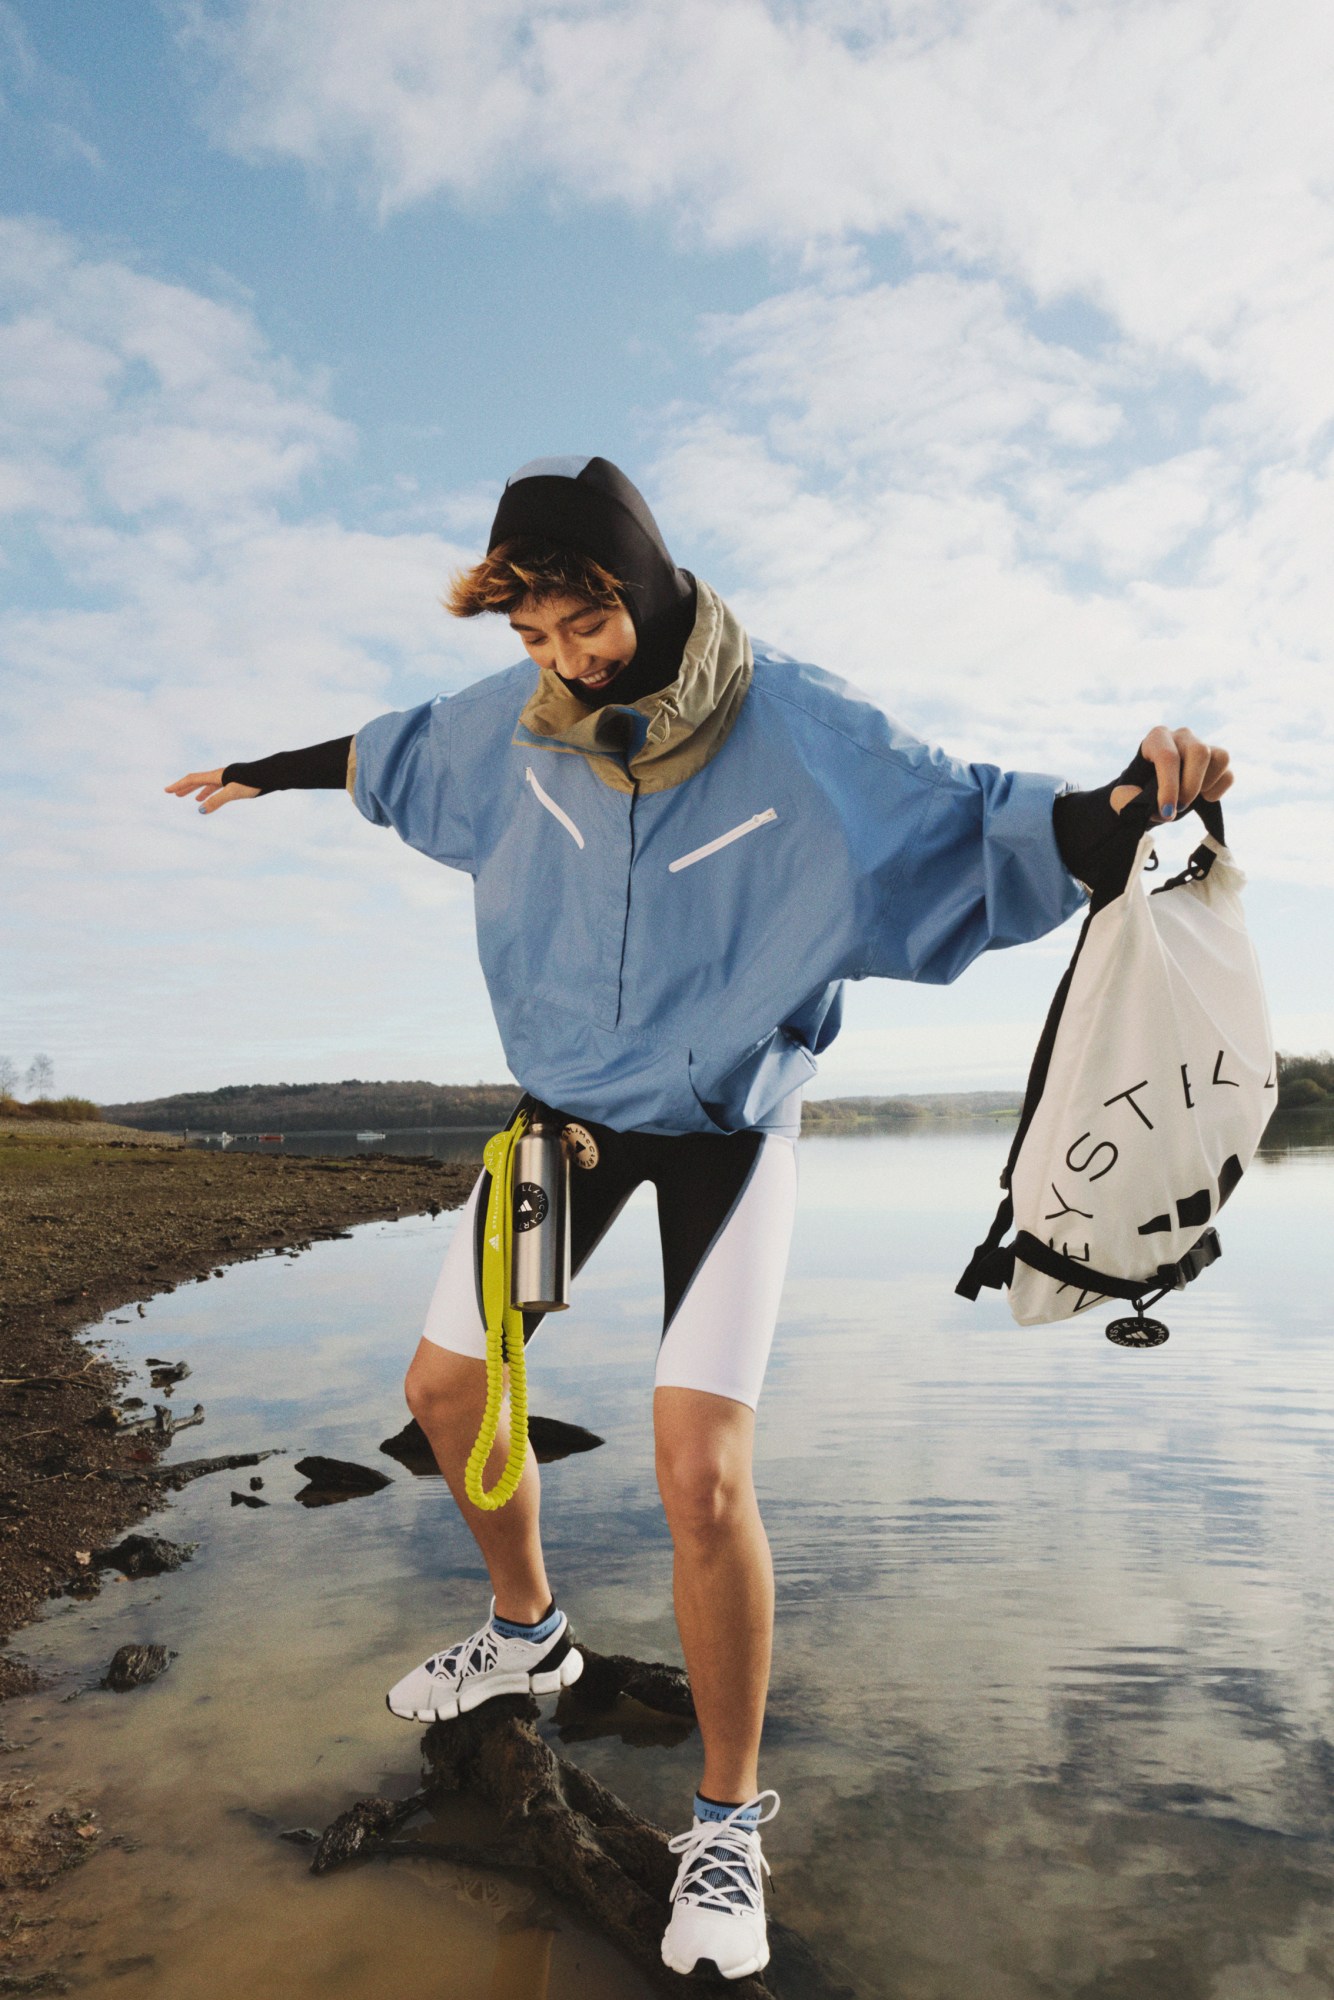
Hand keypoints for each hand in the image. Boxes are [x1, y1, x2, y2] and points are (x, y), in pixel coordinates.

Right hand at [164, 769, 261, 814]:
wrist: (271, 774)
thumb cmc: (253, 782)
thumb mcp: (233, 793)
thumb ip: (216, 801)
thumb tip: (200, 810)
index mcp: (217, 775)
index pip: (193, 779)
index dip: (179, 785)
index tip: (167, 790)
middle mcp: (220, 774)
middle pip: (198, 780)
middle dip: (185, 787)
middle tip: (172, 793)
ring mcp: (228, 777)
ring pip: (208, 783)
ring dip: (198, 790)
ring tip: (191, 798)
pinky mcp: (236, 781)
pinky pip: (218, 786)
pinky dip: (211, 792)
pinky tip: (211, 798)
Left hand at [1110, 727, 1232, 820]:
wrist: (1149, 792)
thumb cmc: (1135, 791)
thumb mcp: (1121, 796)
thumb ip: (1127, 799)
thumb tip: (1154, 806)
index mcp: (1156, 739)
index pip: (1168, 757)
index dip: (1169, 786)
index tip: (1166, 811)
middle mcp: (1181, 736)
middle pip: (1200, 752)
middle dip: (1191, 786)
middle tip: (1178, 807)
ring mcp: (1203, 746)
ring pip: (1220, 757)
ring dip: (1206, 785)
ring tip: (1191, 798)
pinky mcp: (1217, 761)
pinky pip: (1228, 774)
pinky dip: (1218, 791)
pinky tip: (1203, 798)